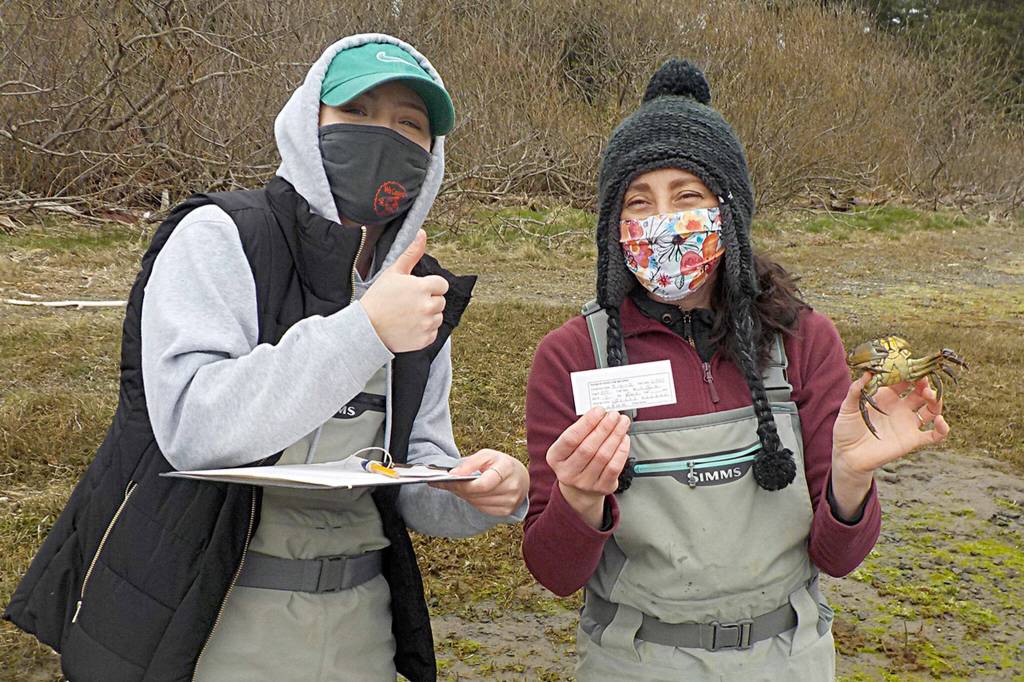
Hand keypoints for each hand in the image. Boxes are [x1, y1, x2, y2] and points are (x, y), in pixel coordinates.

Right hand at [360, 229, 448, 352]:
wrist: (366, 328)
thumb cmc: (378, 298)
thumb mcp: (393, 272)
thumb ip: (411, 253)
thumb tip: (421, 234)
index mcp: (422, 287)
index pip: (442, 284)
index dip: (430, 286)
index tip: (417, 290)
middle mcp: (428, 306)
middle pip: (441, 301)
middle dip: (429, 300)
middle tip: (409, 304)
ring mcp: (427, 324)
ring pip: (438, 317)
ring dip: (428, 316)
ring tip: (408, 315)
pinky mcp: (424, 340)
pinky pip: (433, 333)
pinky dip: (424, 331)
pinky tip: (409, 327)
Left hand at [429, 449, 528, 516]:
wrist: (520, 477)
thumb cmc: (500, 464)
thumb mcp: (486, 455)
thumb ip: (469, 463)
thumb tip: (452, 475)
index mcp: (508, 468)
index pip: (483, 484)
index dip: (465, 484)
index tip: (450, 479)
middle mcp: (512, 487)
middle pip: (478, 494)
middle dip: (460, 489)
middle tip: (445, 483)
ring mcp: (511, 501)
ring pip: (478, 503)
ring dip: (465, 496)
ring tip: (457, 487)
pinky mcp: (507, 511)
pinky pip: (483, 509)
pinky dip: (473, 502)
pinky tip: (469, 494)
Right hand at [547, 408, 630, 528]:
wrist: (580, 488)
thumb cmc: (576, 458)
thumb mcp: (569, 445)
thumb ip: (582, 430)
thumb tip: (602, 414)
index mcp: (555, 458)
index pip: (570, 439)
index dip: (587, 423)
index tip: (599, 410)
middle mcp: (568, 473)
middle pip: (588, 447)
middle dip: (604, 428)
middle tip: (614, 415)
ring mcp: (585, 483)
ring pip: (603, 456)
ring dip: (615, 436)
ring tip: (622, 423)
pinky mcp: (602, 488)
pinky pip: (614, 467)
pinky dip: (621, 450)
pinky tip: (624, 439)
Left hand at [830, 374, 949, 518]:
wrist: (848, 455)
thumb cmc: (846, 429)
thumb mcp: (848, 407)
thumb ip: (856, 390)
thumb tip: (868, 372)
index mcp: (887, 396)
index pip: (904, 380)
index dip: (909, 373)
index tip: (912, 365)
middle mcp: (900, 408)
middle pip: (920, 393)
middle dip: (925, 384)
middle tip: (923, 380)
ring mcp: (907, 424)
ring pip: (931, 410)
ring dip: (936, 401)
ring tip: (930, 395)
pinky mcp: (912, 440)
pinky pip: (934, 435)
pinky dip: (943, 429)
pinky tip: (940, 421)